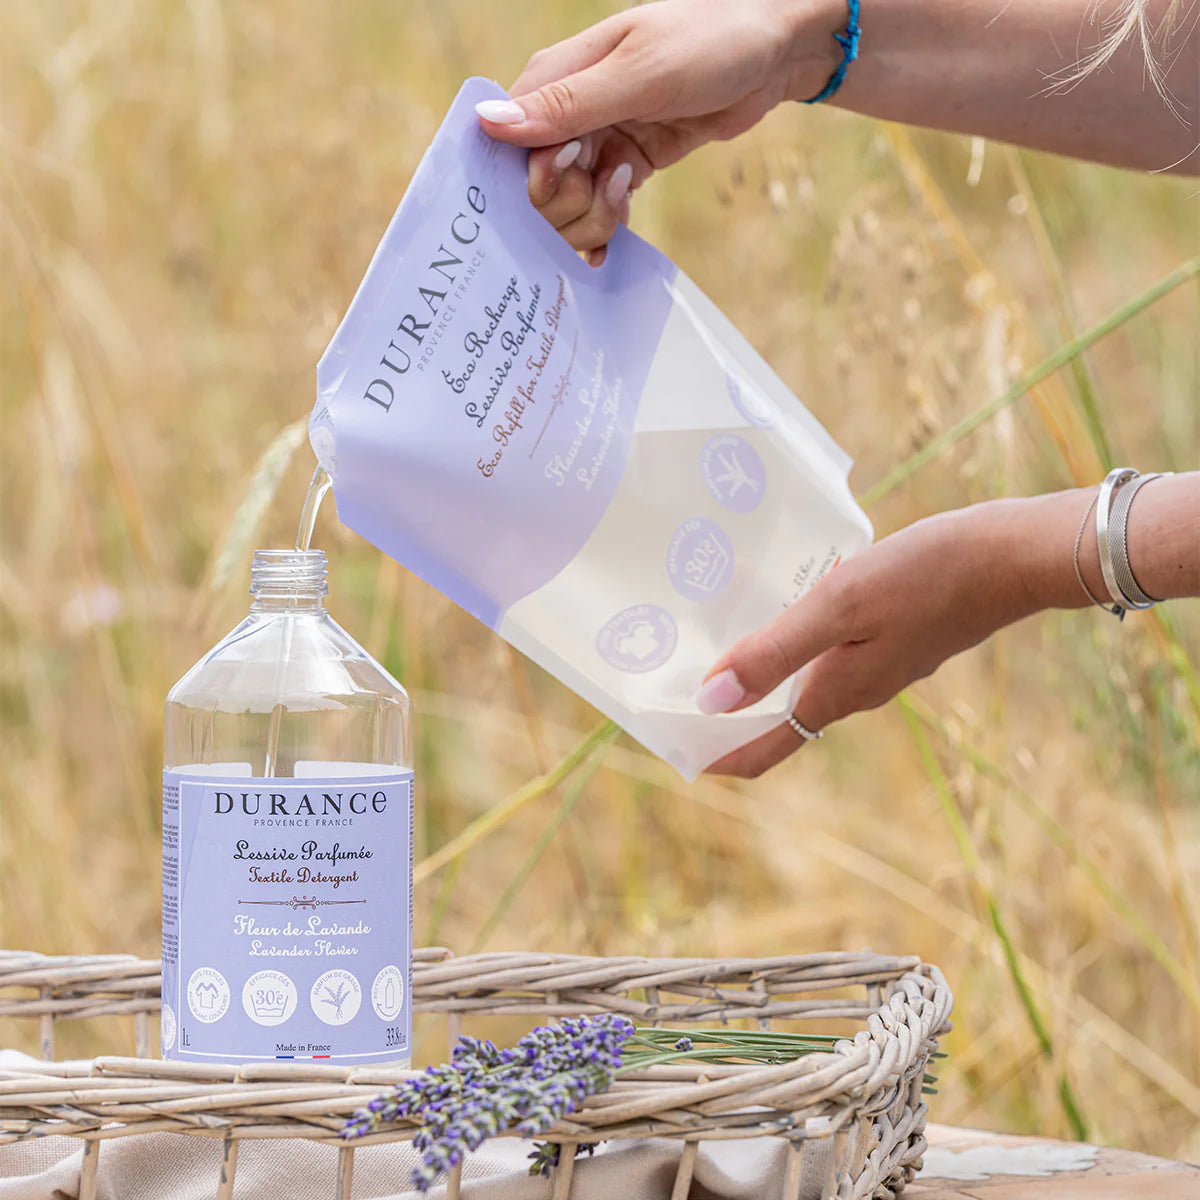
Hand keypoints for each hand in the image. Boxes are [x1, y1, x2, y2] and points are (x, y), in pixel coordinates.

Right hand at [476, 0, 842, 261]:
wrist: (772, 53)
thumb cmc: (709, 41)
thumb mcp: (638, 73)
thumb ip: (568, 105)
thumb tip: (489, 123)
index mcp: (556, 78)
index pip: (511, 144)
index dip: (535, 173)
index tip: (576, 169)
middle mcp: (568, 113)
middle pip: (536, 186)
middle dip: (568, 200)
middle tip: (614, 181)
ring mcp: (598, 142)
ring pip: (567, 206)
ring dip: (593, 215)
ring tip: (629, 188)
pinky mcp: (627, 166)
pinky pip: (598, 211)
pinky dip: (607, 224)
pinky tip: (624, 220)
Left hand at [696, 499, 1049, 777]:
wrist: (1011, 555)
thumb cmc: (925, 575)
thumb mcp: (839, 606)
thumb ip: (775, 654)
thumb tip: (710, 702)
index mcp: (835, 694)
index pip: (761, 751)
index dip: (712, 754)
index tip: (666, 741)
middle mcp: (853, 691)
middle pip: (775, 723)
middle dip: (724, 714)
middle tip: (672, 682)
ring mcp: (876, 667)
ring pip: (800, 685)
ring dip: (756, 677)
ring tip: (711, 639)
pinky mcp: (892, 639)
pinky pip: (826, 654)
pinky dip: (790, 645)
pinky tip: (777, 603)